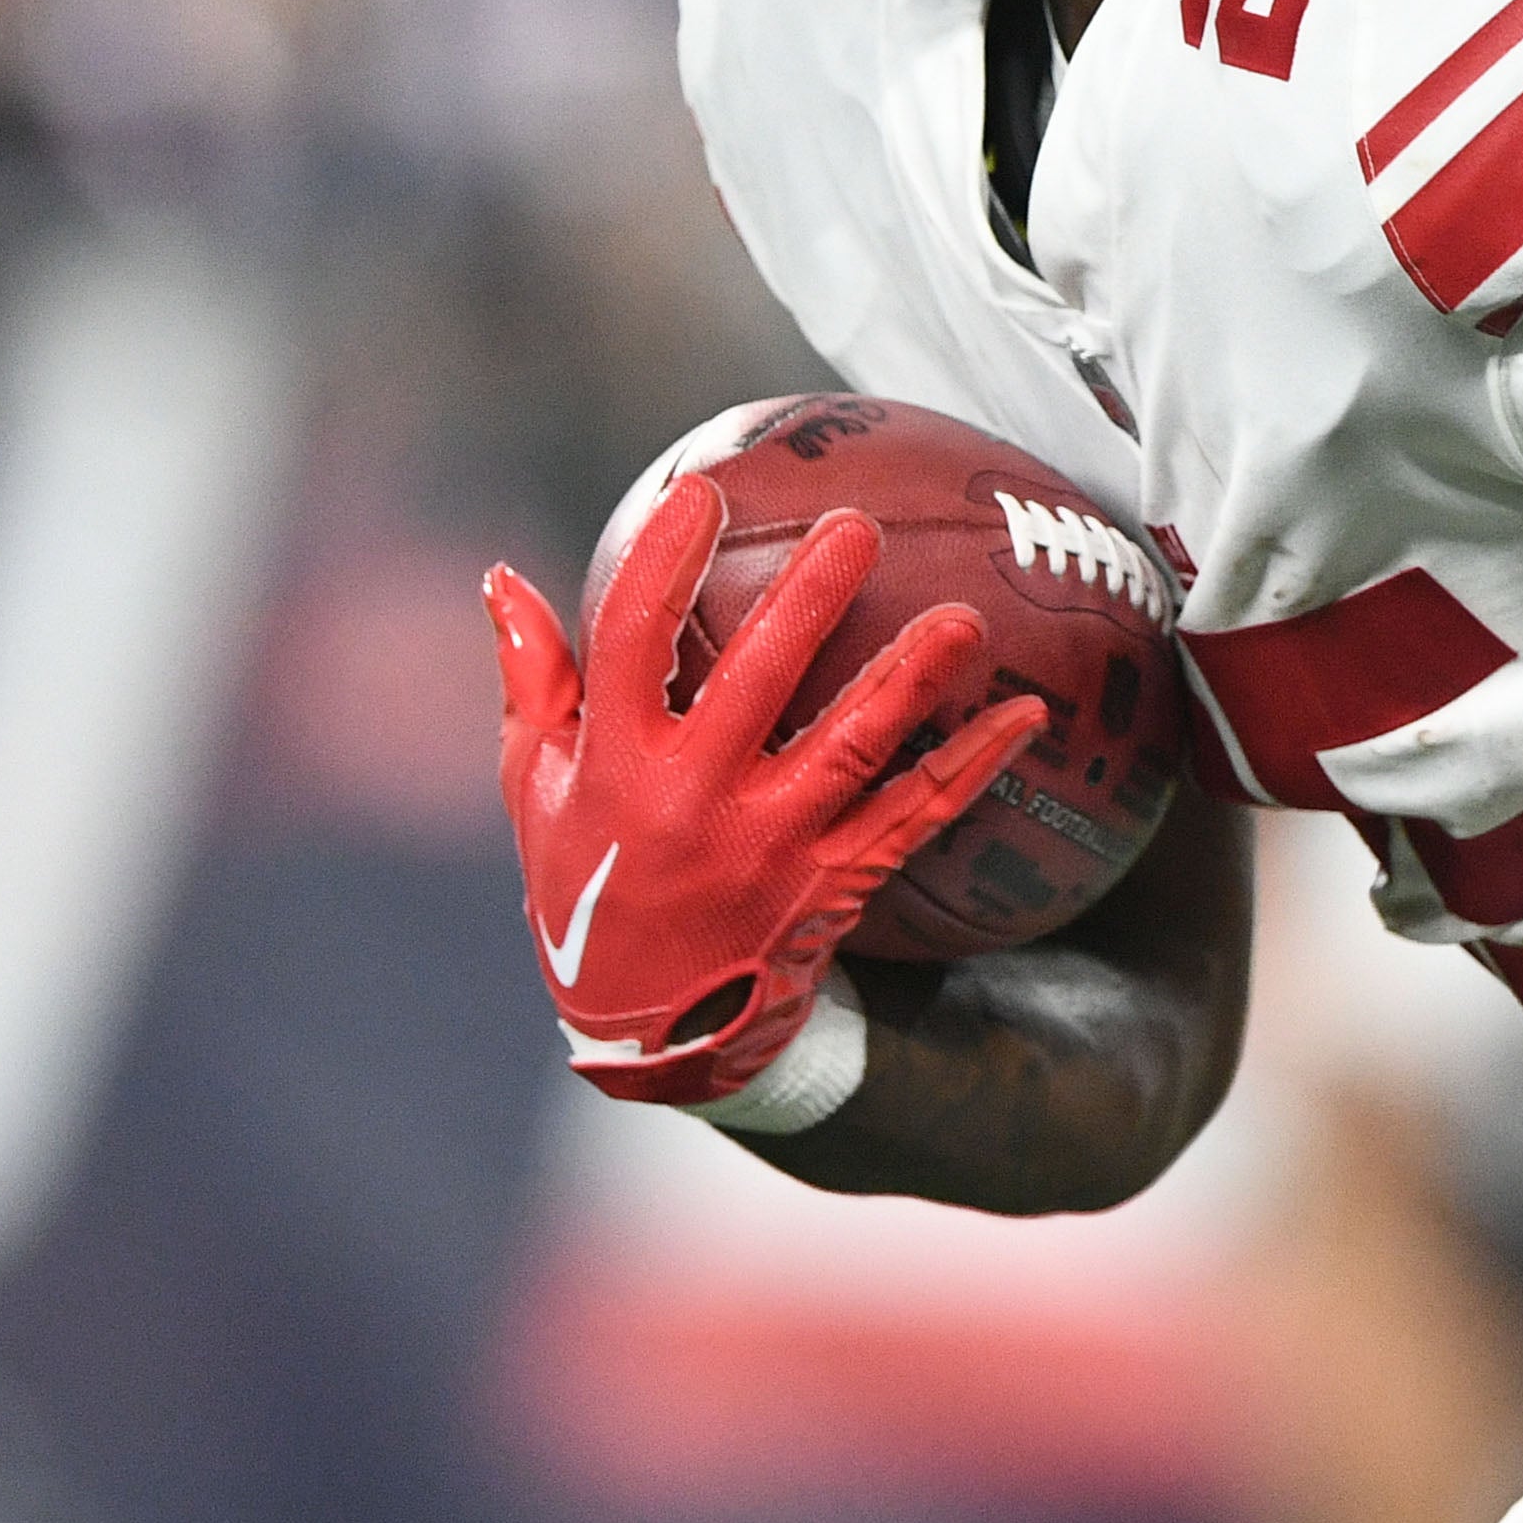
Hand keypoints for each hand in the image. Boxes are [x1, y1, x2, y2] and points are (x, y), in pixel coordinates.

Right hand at [486, 472, 1045, 1103]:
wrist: (646, 1032)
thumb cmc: (586, 883)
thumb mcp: (532, 790)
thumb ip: (530, 681)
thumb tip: (500, 577)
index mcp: (615, 765)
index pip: (631, 642)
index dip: (662, 562)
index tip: (700, 490)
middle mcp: (692, 801)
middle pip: (754, 683)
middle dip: (807, 601)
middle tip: (856, 528)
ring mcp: (767, 846)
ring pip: (848, 751)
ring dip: (908, 682)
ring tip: (963, 619)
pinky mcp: (830, 883)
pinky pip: (911, 816)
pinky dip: (970, 766)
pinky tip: (1022, 714)